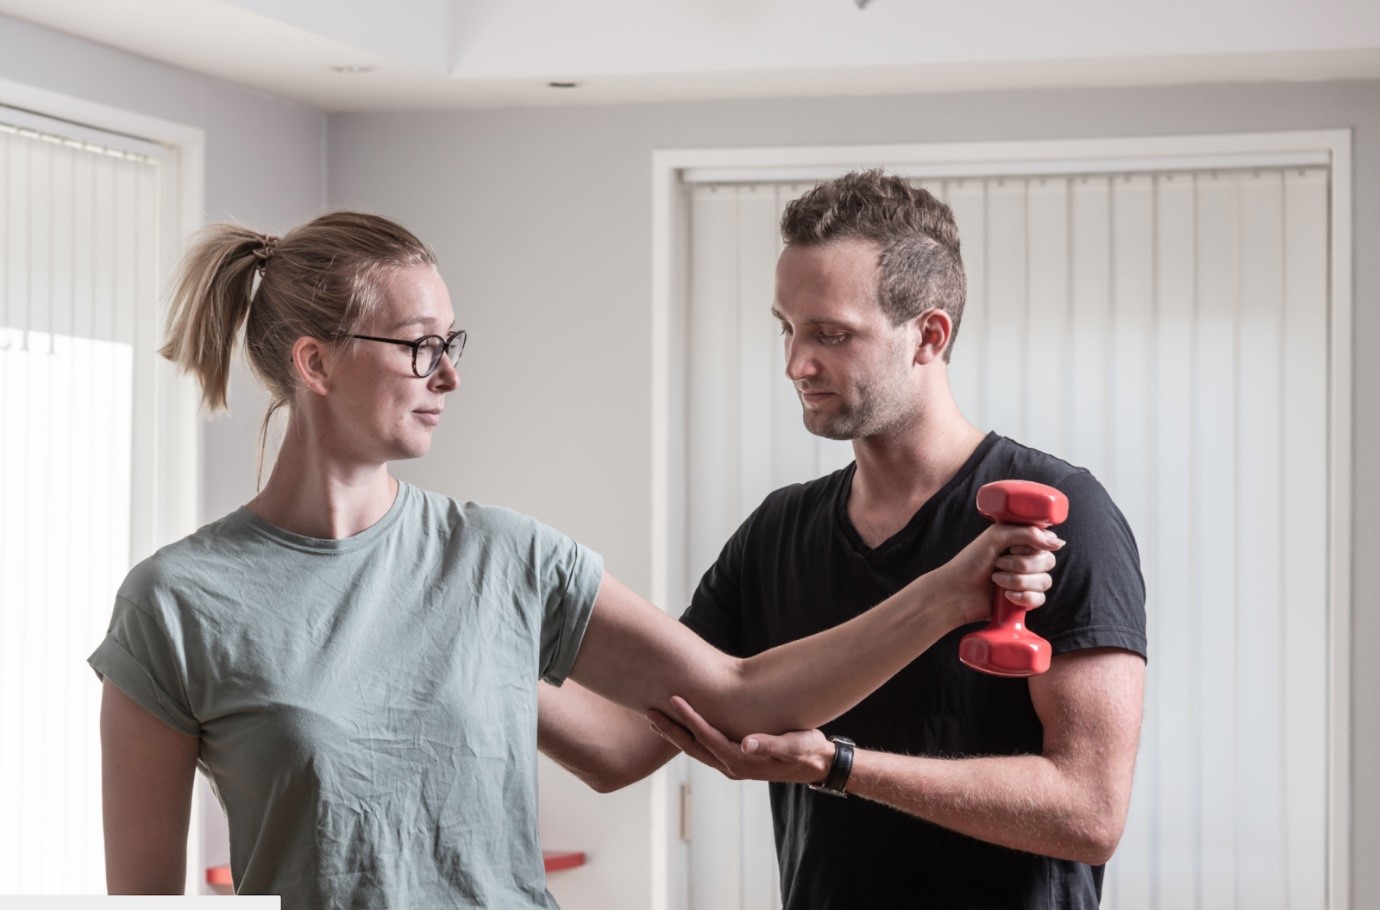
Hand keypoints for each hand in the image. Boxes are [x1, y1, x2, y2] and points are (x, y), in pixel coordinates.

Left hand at [648, 695, 833, 783]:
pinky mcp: (735, 759)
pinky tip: (681, 726)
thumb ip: (772, 744)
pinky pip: (705, 747)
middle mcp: (731, 766)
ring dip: (675, 734)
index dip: (689, 718)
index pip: (707, 737)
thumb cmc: (808, 751)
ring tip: (655, 718)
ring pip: (696, 748)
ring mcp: (731, 764)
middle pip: (693, 746)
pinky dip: (689, 736)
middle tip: (648, 711)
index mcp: (741, 761)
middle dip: (670, 729)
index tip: (673, 700)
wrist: (818, 764)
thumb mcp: (795, 745)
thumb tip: (747, 742)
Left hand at [939, 523, 1062, 625]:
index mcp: (1021, 541)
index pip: (1047, 541)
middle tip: (998, 564)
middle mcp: (1027, 559)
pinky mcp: (1025, 600)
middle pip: (1048, 561)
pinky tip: (1006, 596)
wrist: (956, 592)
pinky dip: (1023, 598)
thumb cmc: (970, 561)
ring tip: (996, 580)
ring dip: (1017, 581)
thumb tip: (1058, 542)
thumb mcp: (995, 537)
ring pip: (1045, 581)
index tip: (1012, 547)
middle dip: (1021, 565)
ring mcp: (1027, 581)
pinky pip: (1040, 599)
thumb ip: (1027, 533)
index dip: (1031, 546)